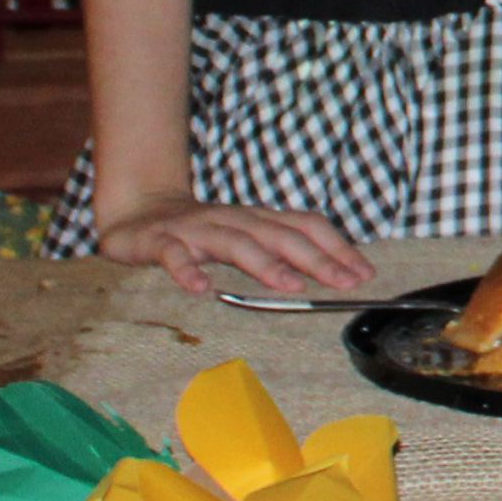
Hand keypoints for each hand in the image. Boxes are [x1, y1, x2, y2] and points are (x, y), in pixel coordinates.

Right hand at [93, 198, 372, 298]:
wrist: (137, 212)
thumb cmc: (202, 232)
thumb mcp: (245, 237)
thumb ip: (279, 250)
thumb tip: (330, 271)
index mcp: (258, 220)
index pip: (305, 225)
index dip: (336, 247)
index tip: (364, 273)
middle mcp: (234, 220)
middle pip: (280, 235)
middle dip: (315, 258)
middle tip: (343, 283)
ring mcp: (197, 229)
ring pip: (235, 242)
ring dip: (264, 262)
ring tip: (289, 284)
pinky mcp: (160, 241)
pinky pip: (175, 254)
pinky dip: (187, 270)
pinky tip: (200, 288)